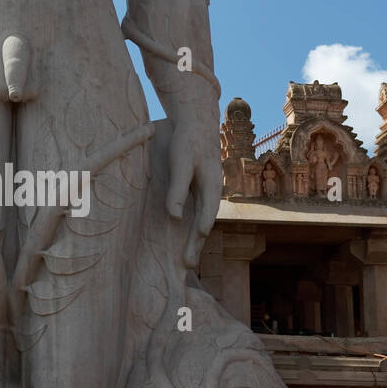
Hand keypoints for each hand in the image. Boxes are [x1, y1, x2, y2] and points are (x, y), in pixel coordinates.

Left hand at [166, 91, 221, 268]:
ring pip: (201, 220)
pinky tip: (186, 237)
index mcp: (212, 185)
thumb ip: (178, 189)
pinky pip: (196, 213)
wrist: (196, 122)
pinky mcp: (199, 190)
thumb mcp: (181, 163)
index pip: (206, 214)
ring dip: (194, 240)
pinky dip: (192, 228)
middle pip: (204, 222)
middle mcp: (212, 192)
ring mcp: (207, 192)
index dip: (199, 232)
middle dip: (195, 244)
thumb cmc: (187, 141)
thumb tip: (173, 217)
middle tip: (187, 265)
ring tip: (187, 259)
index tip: (191, 251)